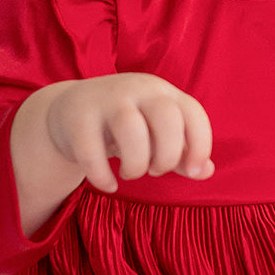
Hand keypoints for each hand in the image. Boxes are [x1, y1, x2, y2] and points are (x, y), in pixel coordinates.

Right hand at [44, 73, 214, 192]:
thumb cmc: (122, 127)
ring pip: (130, 128)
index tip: (193, 171)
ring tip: (130, 173)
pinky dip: (103, 176)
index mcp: (162, 93)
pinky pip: (92, 151)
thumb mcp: (154, 134)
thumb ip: (181, 153)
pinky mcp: (77, 118)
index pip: (193, 112)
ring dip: (136, 163)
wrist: (68, 110)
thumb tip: (206, 171)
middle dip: (168, 154)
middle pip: (166, 116)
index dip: (201, 145)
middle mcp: (137, 90)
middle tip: (155, 170)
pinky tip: (108, 185)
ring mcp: (105, 100)